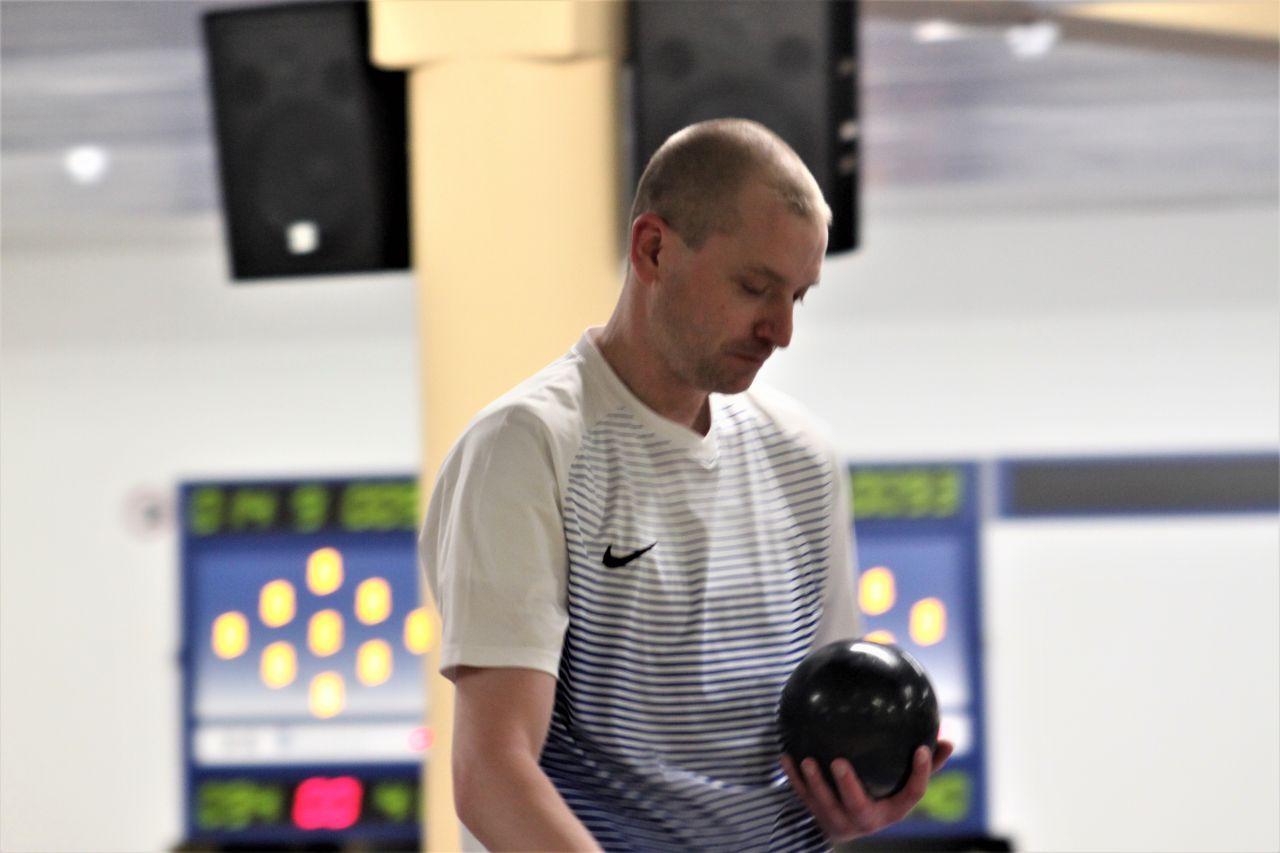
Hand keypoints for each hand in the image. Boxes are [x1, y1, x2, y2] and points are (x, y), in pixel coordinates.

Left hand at [781, 739, 954, 841]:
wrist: (847, 824)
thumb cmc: (884, 794)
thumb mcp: (903, 782)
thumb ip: (926, 762)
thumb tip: (947, 732)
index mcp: (893, 810)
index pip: (912, 795)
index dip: (921, 774)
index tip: (921, 749)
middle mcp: (867, 820)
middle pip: (858, 806)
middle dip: (848, 786)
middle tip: (839, 761)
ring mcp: (839, 820)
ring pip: (825, 804)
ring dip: (814, 783)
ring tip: (806, 759)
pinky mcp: (817, 815)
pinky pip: (803, 796)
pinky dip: (794, 777)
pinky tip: (786, 753)